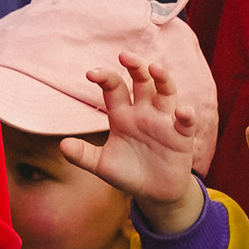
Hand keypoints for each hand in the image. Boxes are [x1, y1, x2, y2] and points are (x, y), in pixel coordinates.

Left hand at [60, 56, 206, 228]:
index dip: (104, 77)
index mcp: (122, 115)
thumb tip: (62, 145)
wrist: (153, 193)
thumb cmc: (128, 173)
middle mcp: (144, 112)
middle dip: (135, 66)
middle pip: (141, 81)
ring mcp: (164, 121)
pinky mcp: (181, 136)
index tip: (90, 74)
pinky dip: (185, 114)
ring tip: (155, 68)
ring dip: (162, 79)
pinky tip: (181, 111)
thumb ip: (83, 155)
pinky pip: (186, 121)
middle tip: (124, 55)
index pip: (113, 88)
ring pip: (166, 92)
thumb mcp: (102, 165)